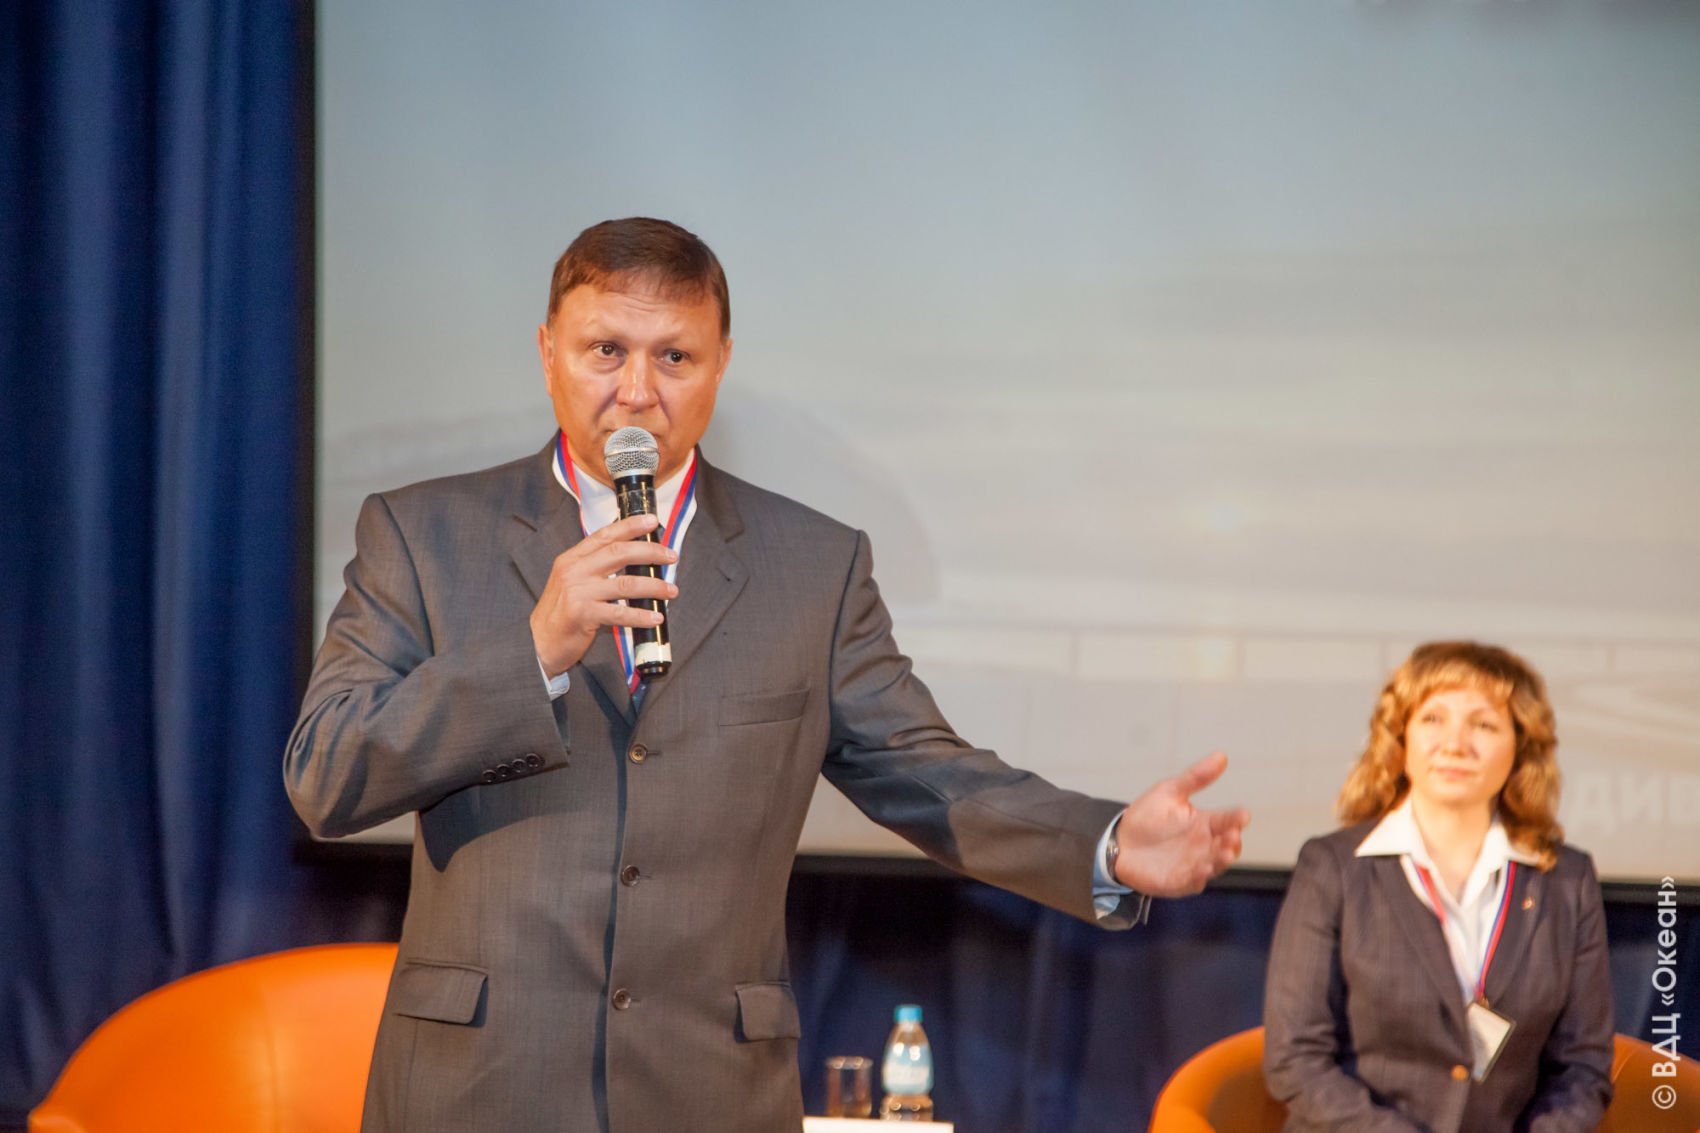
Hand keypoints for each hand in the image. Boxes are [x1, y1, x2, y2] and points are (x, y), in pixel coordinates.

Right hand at [529, 514, 678, 676]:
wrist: (538, 642)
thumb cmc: (561, 612)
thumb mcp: (572, 582)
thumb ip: (595, 568)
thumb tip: (633, 560)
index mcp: (572, 559)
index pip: (604, 535)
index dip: (630, 526)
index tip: (651, 521)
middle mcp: (574, 571)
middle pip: (618, 553)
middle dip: (650, 552)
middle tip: (671, 556)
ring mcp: (578, 592)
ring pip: (625, 584)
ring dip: (654, 587)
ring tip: (671, 590)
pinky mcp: (582, 614)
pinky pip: (619, 613)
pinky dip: (641, 616)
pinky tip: (655, 618)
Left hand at [1113, 752, 1248, 896]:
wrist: (1118, 841)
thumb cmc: (1147, 817)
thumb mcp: (1170, 792)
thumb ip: (1195, 777)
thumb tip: (1221, 756)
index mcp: (1205, 823)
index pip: (1226, 820)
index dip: (1236, 818)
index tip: (1243, 814)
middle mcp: (1204, 845)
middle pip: (1226, 845)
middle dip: (1232, 842)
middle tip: (1233, 835)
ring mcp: (1194, 864)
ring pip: (1214, 865)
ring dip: (1221, 860)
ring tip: (1224, 853)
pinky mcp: (1179, 881)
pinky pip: (1193, 880)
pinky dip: (1199, 876)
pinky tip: (1202, 870)